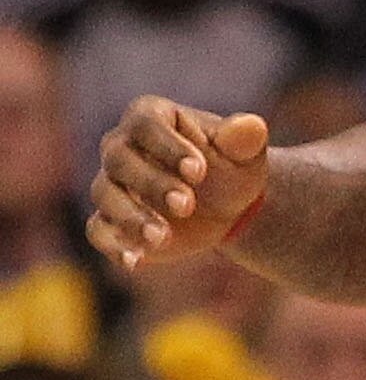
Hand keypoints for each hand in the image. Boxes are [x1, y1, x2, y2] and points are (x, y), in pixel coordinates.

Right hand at [87, 100, 268, 274]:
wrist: (227, 207)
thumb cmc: (231, 169)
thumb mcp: (245, 153)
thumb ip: (246, 138)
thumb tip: (252, 126)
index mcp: (151, 117)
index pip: (146, 124)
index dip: (169, 147)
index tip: (198, 171)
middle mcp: (122, 146)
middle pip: (120, 159)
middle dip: (152, 184)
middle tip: (187, 205)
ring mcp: (112, 184)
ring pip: (106, 195)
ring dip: (132, 217)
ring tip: (163, 237)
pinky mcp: (112, 221)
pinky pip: (98, 231)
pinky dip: (114, 246)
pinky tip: (135, 261)